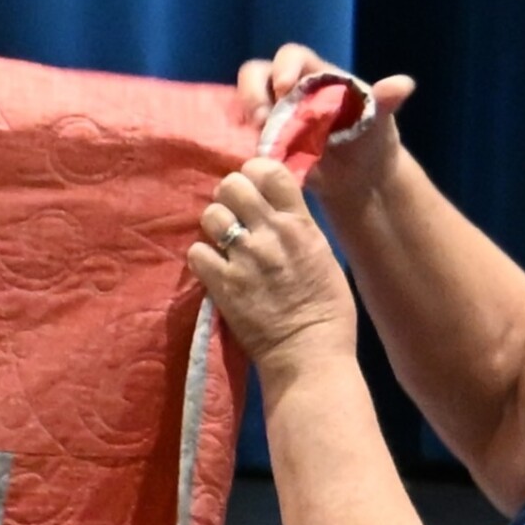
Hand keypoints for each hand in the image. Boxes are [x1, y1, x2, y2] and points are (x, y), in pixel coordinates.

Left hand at [187, 160, 356, 377]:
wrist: (309, 353)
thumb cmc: (327, 309)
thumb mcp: (323, 254)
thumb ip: (298, 226)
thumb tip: (278, 209)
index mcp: (299, 223)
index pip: (270, 170)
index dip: (255, 172)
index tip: (253, 186)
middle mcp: (270, 233)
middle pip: (233, 185)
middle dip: (229, 195)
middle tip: (233, 213)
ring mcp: (243, 258)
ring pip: (211, 215)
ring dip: (214, 225)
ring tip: (222, 241)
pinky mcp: (222, 285)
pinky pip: (197, 253)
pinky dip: (201, 257)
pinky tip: (212, 267)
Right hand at [234, 42, 414, 211]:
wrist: (361, 177)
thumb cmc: (371, 138)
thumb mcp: (381, 117)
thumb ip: (388, 99)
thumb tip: (404, 85)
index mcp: (315, 74)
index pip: (291, 56)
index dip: (283, 67)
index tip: (285, 88)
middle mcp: (289, 91)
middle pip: (257, 74)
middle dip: (253, 92)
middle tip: (263, 119)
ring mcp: (275, 118)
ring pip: (247, 105)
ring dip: (248, 121)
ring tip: (262, 143)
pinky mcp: (268, 144)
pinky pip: (249, 139)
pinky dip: (250, 146)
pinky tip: (263, 161)